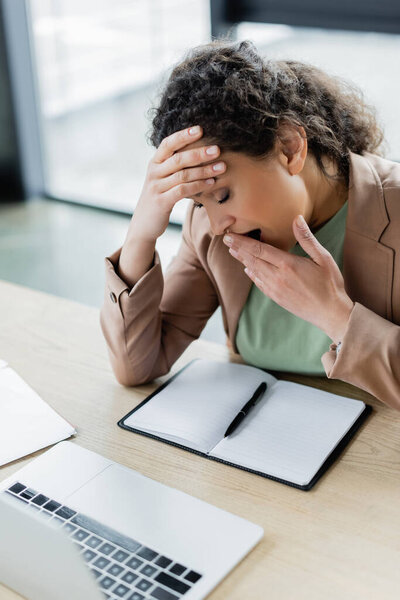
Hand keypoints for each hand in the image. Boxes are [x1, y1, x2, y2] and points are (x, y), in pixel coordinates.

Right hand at [128, 125, 225, 242]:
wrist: (143, 225)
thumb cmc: (159, 199)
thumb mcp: (164, 180)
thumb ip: (175, 168)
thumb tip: (201, 153)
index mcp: (154, 163)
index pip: (168, 144)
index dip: (183, 135)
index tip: (200, 129)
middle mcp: (153, 173)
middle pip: (178, 159)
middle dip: (199, 153)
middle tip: (217, 150)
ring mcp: (156, 187)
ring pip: (182, 175)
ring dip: (204, 170)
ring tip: (221, 167)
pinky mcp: (161, 202)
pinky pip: (182, 191)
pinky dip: (198, 186)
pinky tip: (211, 183)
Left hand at [223, 214, 353, 343]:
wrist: (331, 313)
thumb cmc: (330, 284)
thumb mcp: (323, 258)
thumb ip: (307, 238)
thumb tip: (296, 218)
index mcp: (287, 264)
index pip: (259, 249)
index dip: (242, 242)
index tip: (230, 236)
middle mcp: (277, 277)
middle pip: (252, 260)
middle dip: (238, 249)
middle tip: (226, 240)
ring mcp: (275, 289)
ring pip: (254, 271)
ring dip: (242, 260)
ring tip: (233, 251)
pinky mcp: (277, 298)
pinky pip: (260, 284)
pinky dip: (252, 275)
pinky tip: (248, 270)